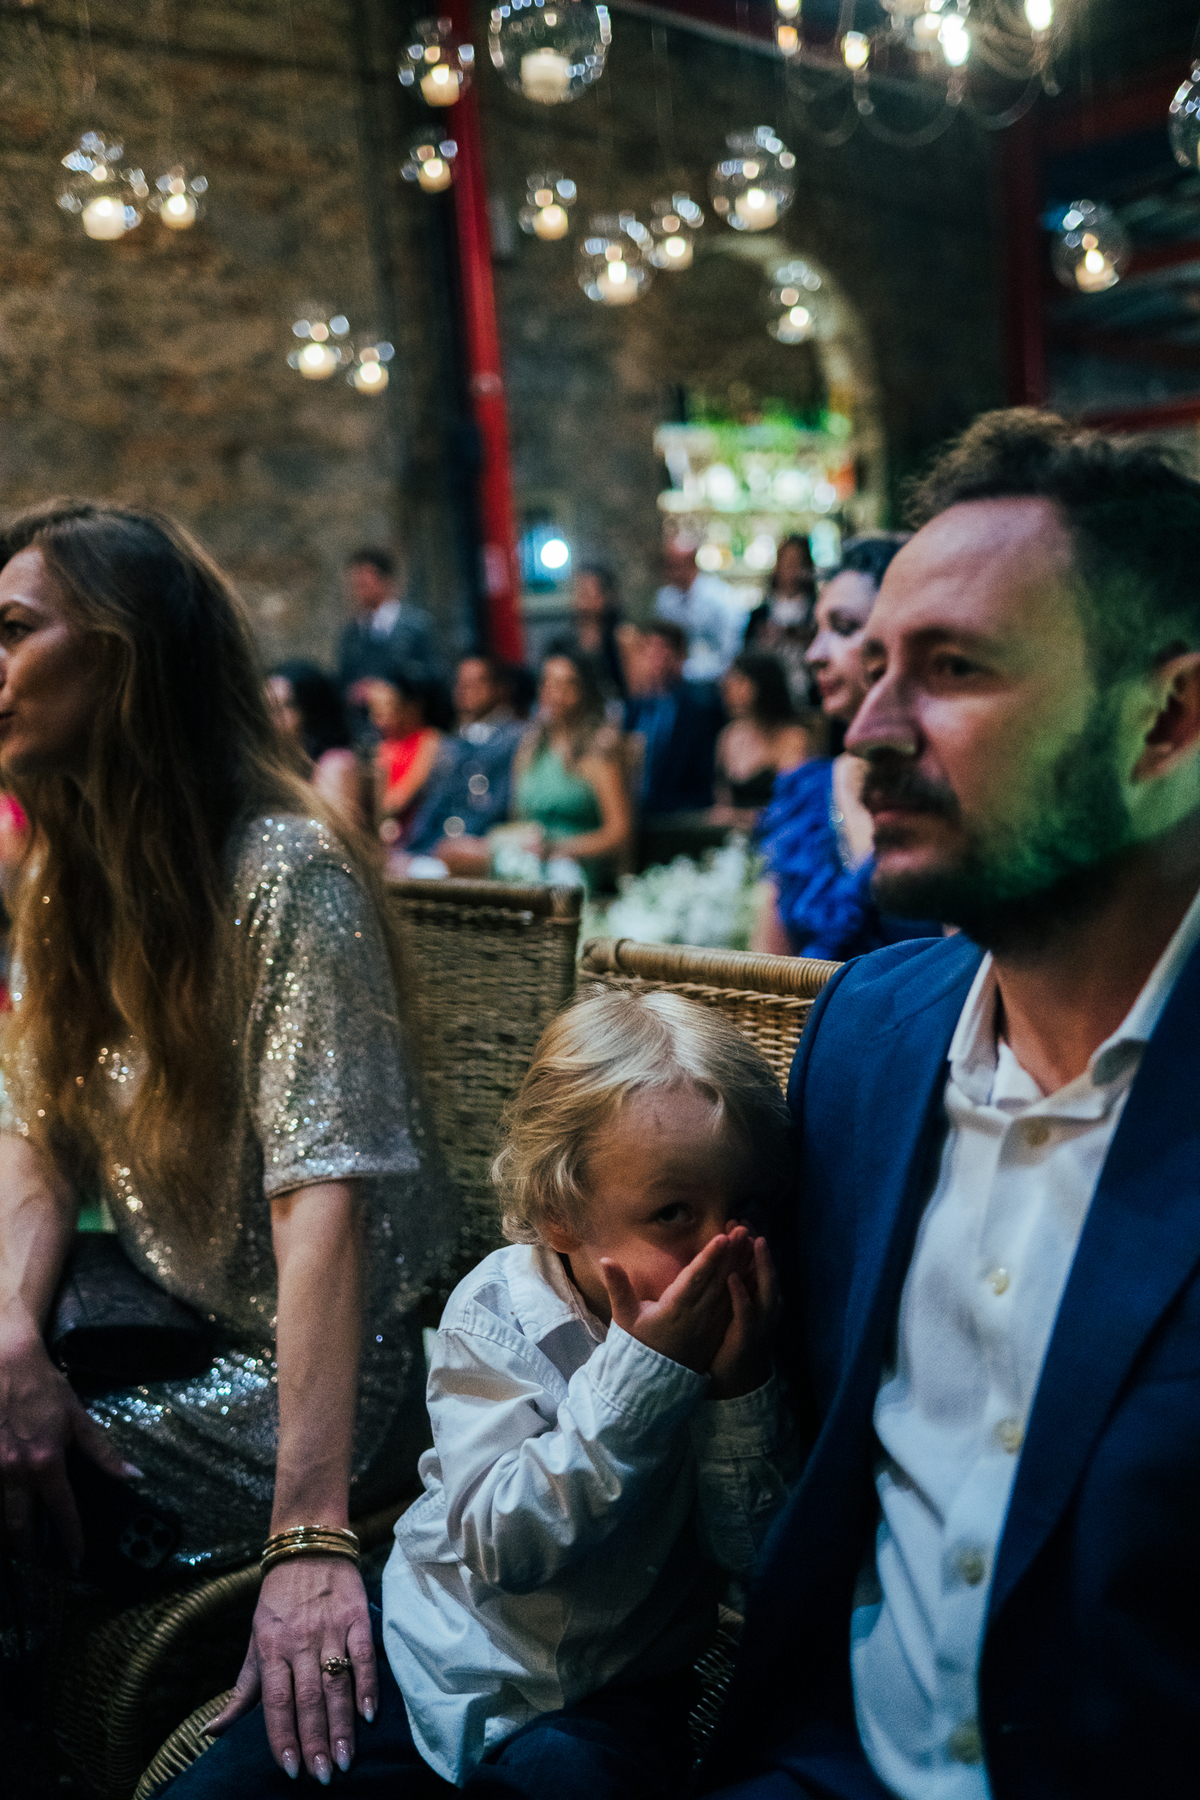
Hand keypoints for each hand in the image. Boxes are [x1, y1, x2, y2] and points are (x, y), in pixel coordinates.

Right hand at [0, 1325, 138, 1563]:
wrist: (5, 1360)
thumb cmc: (43, 1387)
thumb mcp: (78, 1417)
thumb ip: (103, 1452)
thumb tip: (132, 1476)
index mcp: (46, 1462)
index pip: (62, 1511)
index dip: (71, 1539)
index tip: (76, 1559)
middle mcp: (14, 1470)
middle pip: (19, 1525)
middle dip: (29, 1549)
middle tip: (38, 1560)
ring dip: (5, 1536)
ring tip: (15, 1545)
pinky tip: (1, 1517)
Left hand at [206, 1556, 376, 1782]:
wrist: (307, 1546)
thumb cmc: (278, 1601)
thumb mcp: (254, 1641)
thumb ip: (241, 1690)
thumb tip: (212, 1731)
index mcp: (271, 1647)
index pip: (276, 1701)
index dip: (283, 1737)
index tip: (291, 1769)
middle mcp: (299, 1641)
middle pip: (308, 1698)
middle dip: (316, 1740)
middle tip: (323, 1775)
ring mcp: (330, 1628)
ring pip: (336, 1683)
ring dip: (342, 1724)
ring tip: (346, 1759)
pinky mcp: (357, 1616)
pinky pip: (363, 1655)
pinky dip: (367, 1685)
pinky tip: (369, 1714)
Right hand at [600, 1232, 742, 1373]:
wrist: (655, 1380)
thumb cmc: (638, 1344)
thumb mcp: (625, 1317)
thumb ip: (618, 1287)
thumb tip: (606, 1259)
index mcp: (675, 1309)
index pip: (695, 1279)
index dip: (709, 1258)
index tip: (722, 1238)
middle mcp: (697, 1315)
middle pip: (718, 1280)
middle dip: (731, 1254)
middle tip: (742, 1229)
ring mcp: (710, 1324)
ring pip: (728, 1290)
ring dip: (740, 1265)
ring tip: (750, 1241)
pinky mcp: (717, 1330)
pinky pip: (734, 1304)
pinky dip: (743, 1285)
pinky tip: (752, 1269)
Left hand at [709, 1233, 778, 1399]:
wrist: (734, 1378)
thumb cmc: (732, 1338)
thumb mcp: (736, 1308)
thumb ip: (734, 1283)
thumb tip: (725, 1258)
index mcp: (761, 1298)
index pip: (760, 1265)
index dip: (752, 1242)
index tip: (741, 1219)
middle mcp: (766, 1306)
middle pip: (766, 1270)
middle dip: (758, 1246)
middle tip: (747, 1222)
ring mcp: (761, 1321)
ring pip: (764, 1287)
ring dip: (759, 1263)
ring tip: (752, 1240)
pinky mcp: (748, 1336)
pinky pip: (746, 1313)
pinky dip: (741, 1294)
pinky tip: (732, 1278)